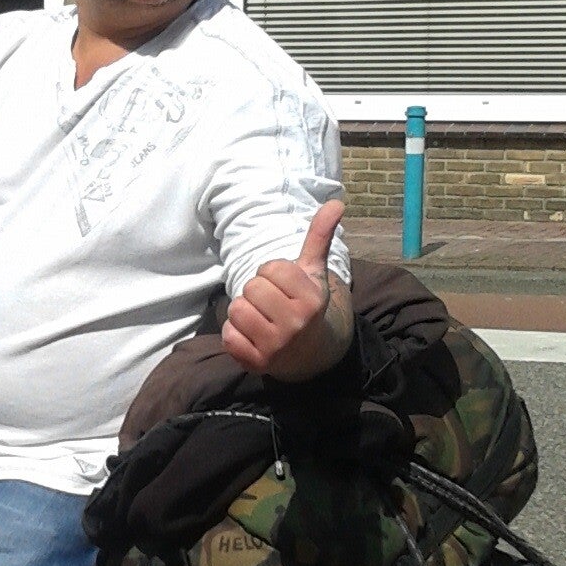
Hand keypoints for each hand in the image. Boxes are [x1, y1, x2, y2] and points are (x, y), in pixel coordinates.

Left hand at [222, 201, 348, 381]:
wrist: (311, 353)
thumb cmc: (306, 304)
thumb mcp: (314, 272)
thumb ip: (319, 237)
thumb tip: (336, 202)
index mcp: (311, 300)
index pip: (270, 268)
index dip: (272, 273)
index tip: (284, 287)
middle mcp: (296, 324)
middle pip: (250, 287)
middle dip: (256, 292)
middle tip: (271, 304)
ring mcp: (276, 346)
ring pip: (236, 309)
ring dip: (243, 311)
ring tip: (262, 318)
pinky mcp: (257, 363)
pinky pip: (228, 335)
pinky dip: (234, 333)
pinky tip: (253, 335)